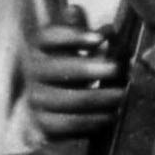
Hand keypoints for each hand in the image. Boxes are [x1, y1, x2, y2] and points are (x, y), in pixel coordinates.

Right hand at [23, 14, 137, 150]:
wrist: (59, 107)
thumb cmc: (77, 70)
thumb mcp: (83, 49)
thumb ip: (96, 38)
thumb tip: (109, 30)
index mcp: (40, 47)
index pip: (48, 37)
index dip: (72, 36)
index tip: (99, 38)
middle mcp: (33, 71)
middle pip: (55, 68)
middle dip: (88, 68)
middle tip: (117, 68)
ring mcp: (36, 98)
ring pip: (66, 98)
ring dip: (97, 97)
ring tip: (121, 94)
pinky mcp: (43, 123)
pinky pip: (68, 124)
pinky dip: (92, 120)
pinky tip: (110, 115)